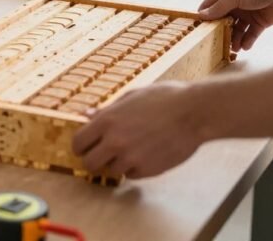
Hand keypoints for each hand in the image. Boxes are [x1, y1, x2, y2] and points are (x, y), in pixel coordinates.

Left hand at [72, 82, 207, 178]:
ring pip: (111, 171)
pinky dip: (134, 168)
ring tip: (130, 150)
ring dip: (116, 163)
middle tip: (103, 154)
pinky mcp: (147, 170)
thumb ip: (107, 109)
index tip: (85, 146)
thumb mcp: (131, 96)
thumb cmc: (165, 98)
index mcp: (107, 120)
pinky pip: (131, 175)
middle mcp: (115, 142)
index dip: (80, 146)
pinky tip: (145, 154)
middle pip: (89, 163)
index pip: (78, 142)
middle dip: (94, 160)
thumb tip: (87, 115)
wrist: (194, 112)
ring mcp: (131, 158)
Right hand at [198, 0, 272, 51]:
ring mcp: (247, 13)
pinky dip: (247, 41)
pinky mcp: (259, 22)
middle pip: (222, 21)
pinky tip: (246, 46)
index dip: (204, 17)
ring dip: (234, 39)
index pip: (210, 6)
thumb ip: (219, 7)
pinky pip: (250, 34)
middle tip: (217, 43)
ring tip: (234, 48)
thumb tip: (202, 15)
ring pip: (236, 30)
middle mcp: (235, 3)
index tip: (199, 30)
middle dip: (220, 32)